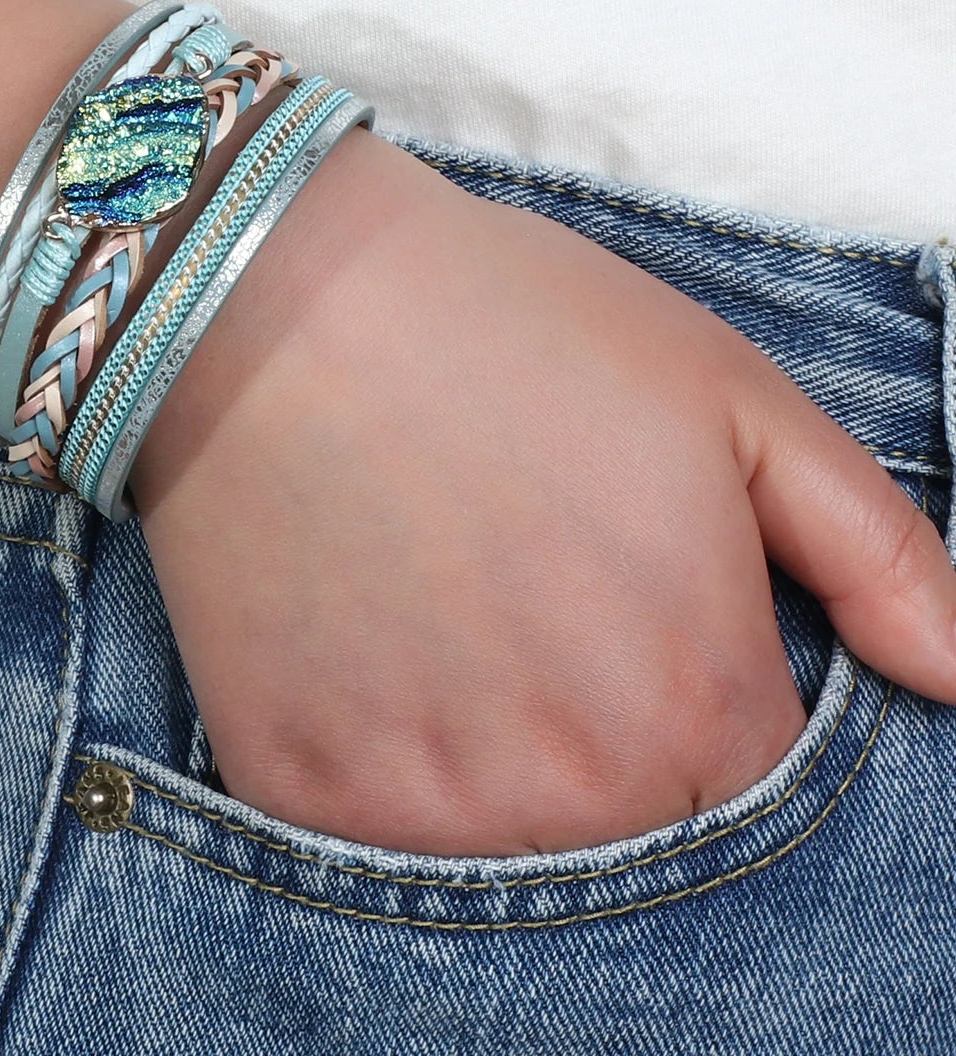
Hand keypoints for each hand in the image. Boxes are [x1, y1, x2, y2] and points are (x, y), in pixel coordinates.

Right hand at [127, 126, 955, 856]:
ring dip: (490, 752)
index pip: (756, 786)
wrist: (272, 302)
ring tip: (441, 604)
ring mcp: (419, 808)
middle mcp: (567, 793)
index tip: (628, 600)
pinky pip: (370, 832)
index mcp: (694, 704)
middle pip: (632, 829)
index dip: (700, 685)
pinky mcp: (297, 791)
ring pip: (503, 847)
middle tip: (523, 586)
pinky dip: (378, 752)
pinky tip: (362, 636)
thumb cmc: (509, 328)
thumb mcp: (730, 398)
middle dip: (602, 726)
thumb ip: (876, 553)